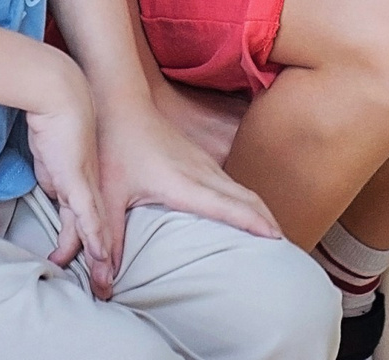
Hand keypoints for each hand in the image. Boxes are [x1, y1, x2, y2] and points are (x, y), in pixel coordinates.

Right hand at [24, 60, 117, 289]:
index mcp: (82, 180)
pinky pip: (90, 217)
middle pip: (96, 227)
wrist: (57, 96)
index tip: (100, 263)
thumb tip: (57, 193)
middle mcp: (89, 184)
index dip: (93, 241)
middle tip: (106, 282)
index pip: (88, 217)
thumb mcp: (50, 158)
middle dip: (101, 257)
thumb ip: (55, 178)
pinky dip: (96, 239)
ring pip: (96, 227)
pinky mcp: (79, 181)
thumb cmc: (52, 121)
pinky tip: (104, 258)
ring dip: (100, 256)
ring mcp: (86, 183)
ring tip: (106, 281)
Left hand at [97, 91, 281, 269]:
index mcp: (183, 183)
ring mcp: (204, 164)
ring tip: (275, 242)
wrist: (120, 103)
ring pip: (243, 191)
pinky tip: (247, 217)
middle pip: (247, 199)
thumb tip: (103, 285)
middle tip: (285, 254)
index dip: (255, 223)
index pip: (229, 206)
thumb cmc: (114, 146)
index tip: (277, 241)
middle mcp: (201, 172)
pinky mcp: (200, 160)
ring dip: (262, 213)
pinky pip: (233, 185)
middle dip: (269, 224)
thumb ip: (105, 239)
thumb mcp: (107, 195)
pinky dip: (249, 203)